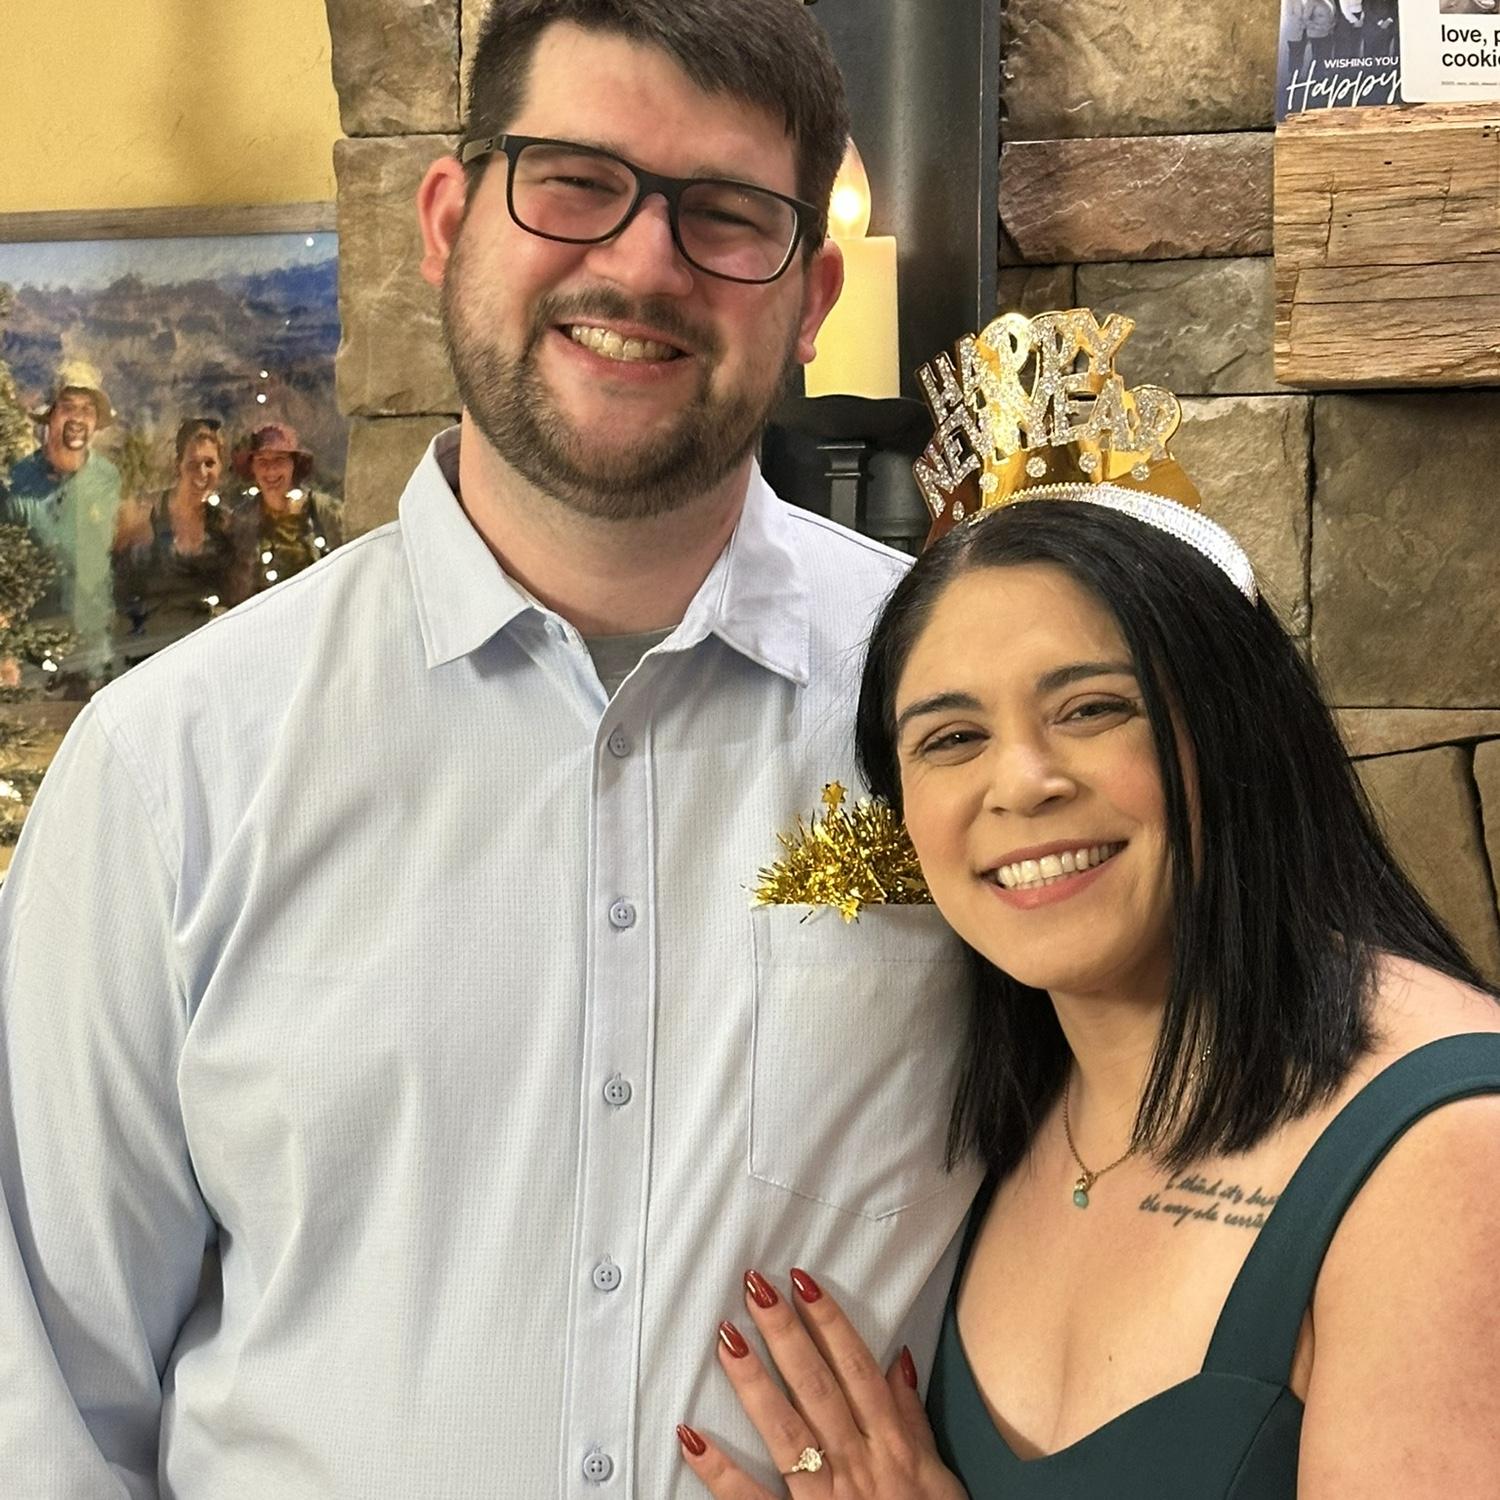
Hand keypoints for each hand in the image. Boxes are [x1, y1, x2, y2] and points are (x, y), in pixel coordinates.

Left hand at [678, 1268, 966, 1498]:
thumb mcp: (937, 1475)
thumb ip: (914, 1419)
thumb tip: (901, 1361)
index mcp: (890, 1446)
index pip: (856, 1370)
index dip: (830, 1323)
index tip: (803, 1282)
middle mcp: (856, 1463)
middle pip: (816, 1387)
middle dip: (785, 1334)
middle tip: (755, 1288)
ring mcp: (824, 1497)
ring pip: (785, 1431)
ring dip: (754, 1383)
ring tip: (726, 1339)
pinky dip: (720, 1472)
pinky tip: (690, 1438)